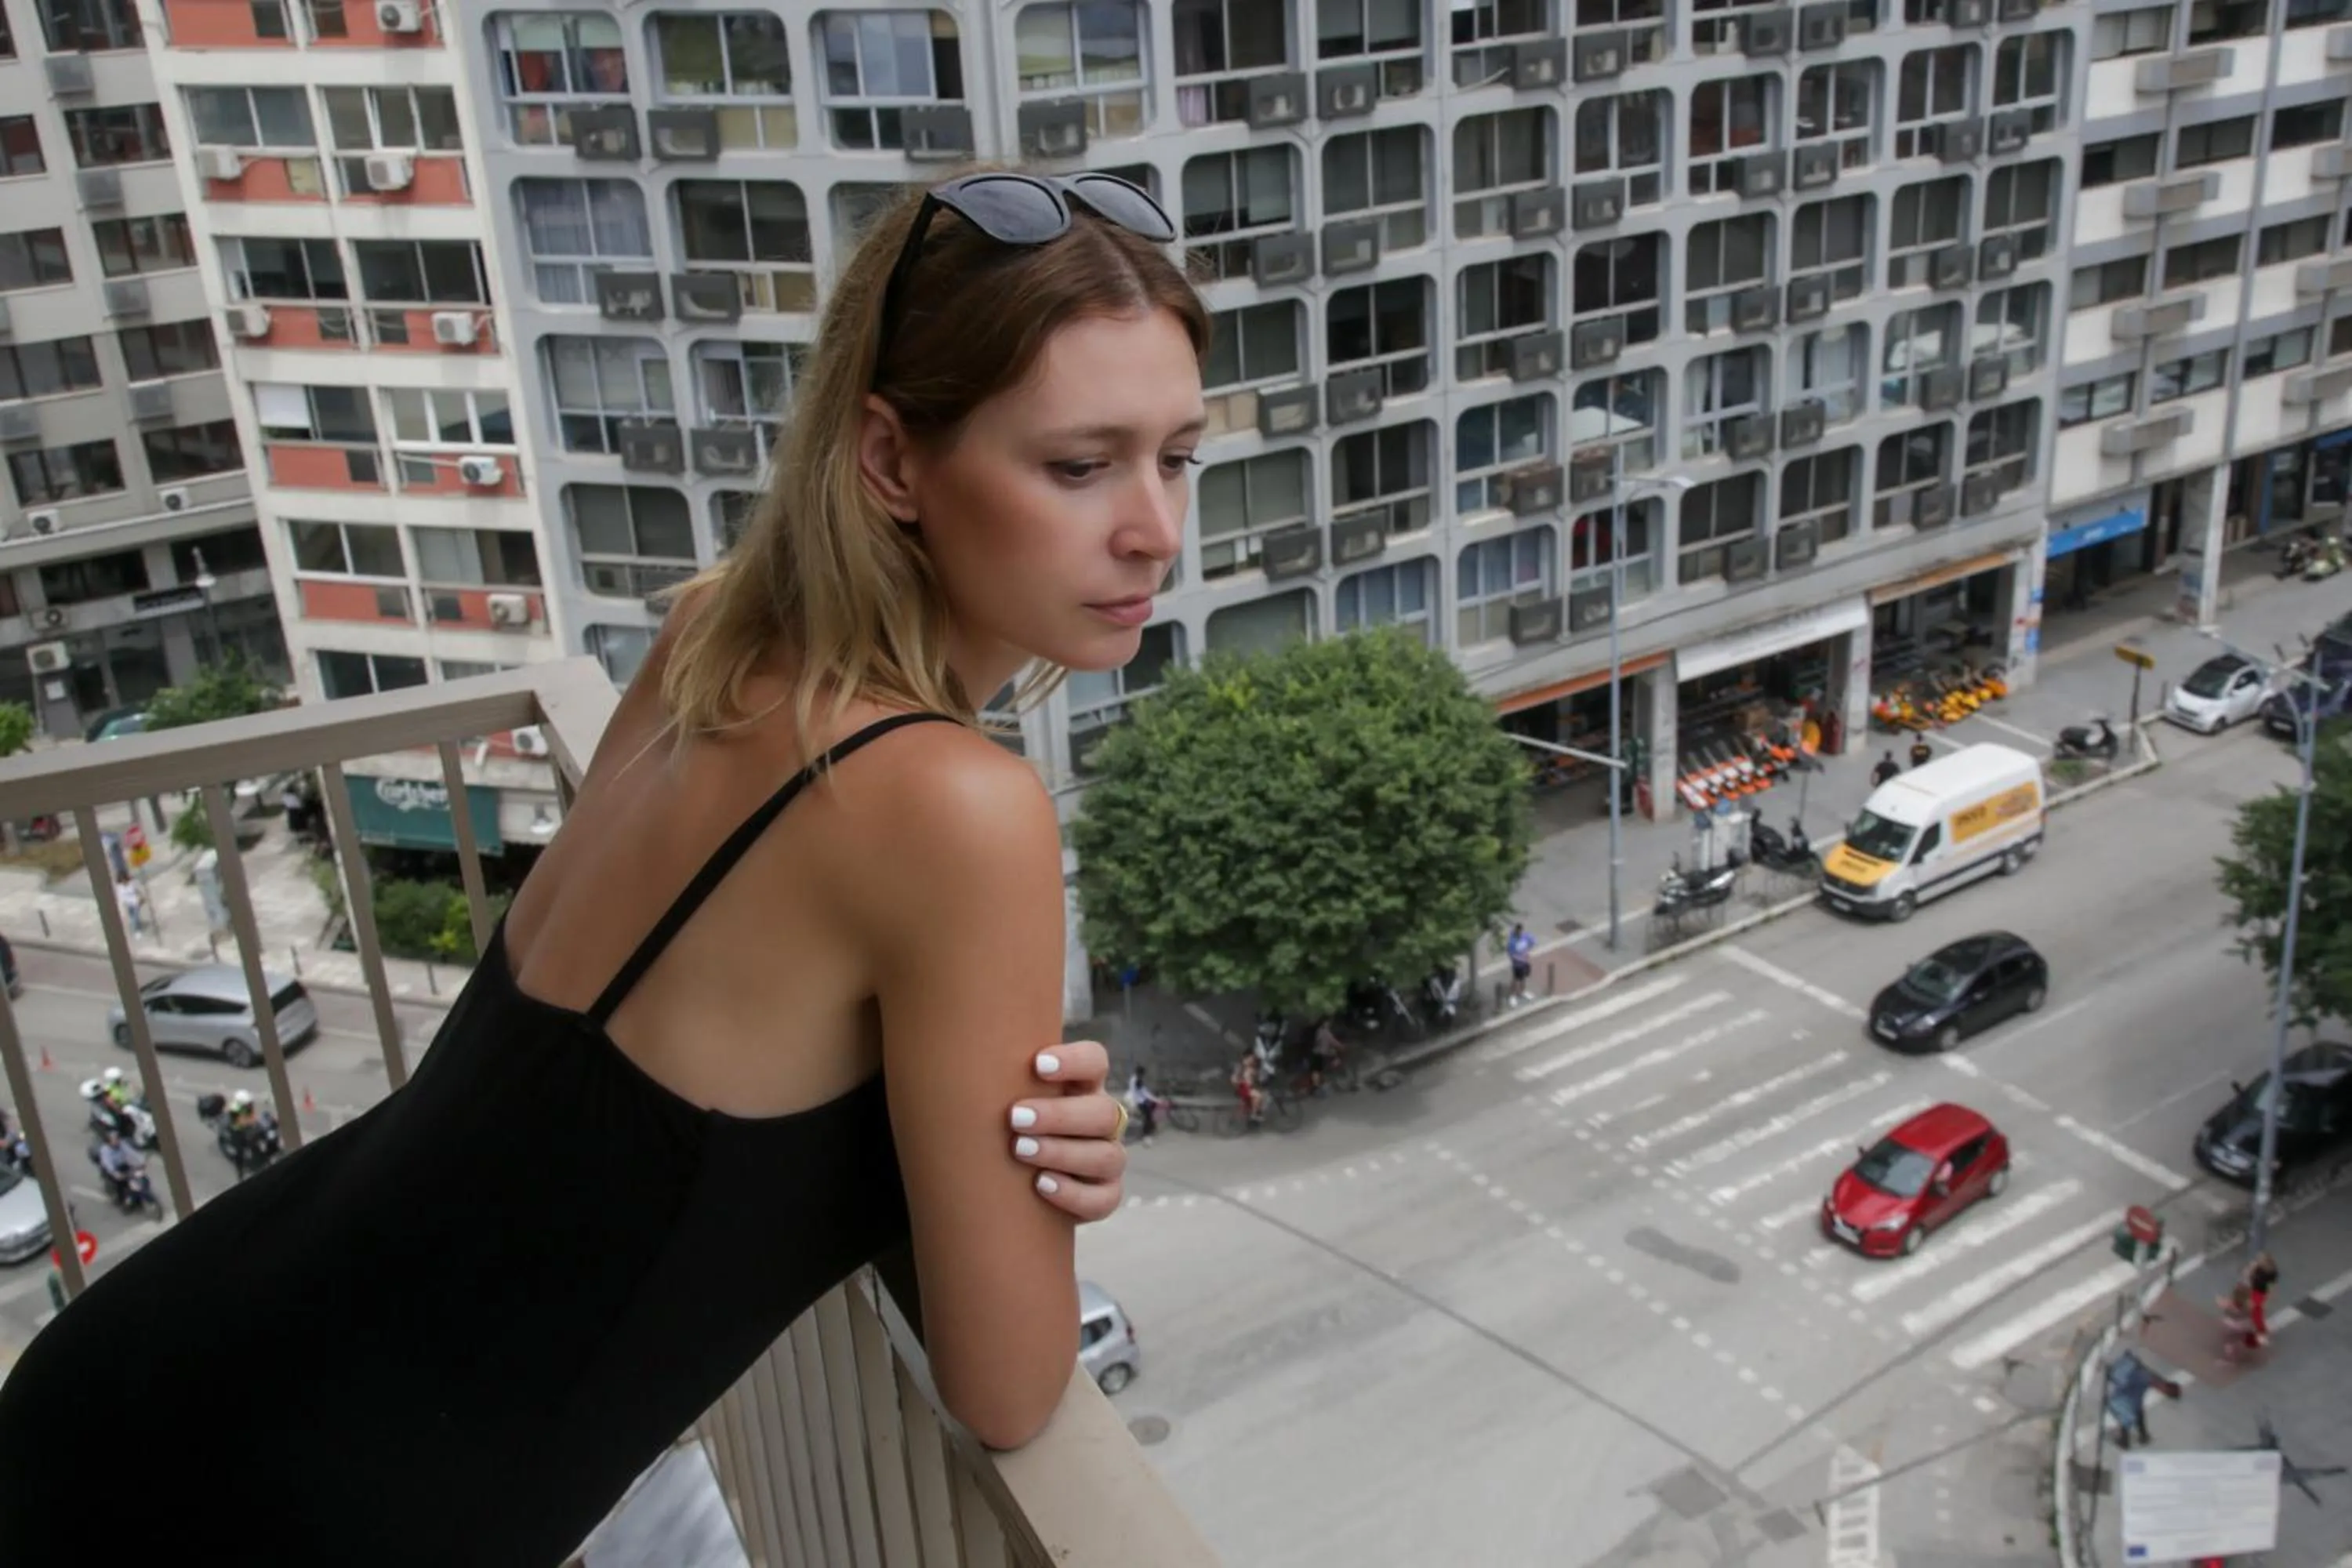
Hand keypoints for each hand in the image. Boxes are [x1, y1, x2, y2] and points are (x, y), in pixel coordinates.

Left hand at [1008, 1039, 1124, 1223]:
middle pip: (1103, 1112)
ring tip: (1020, 1151)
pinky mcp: (1104, 1195)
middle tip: (1015, 1117)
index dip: (1075, 1061)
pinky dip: (1075, 1194)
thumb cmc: (1001, 1127)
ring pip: (1107, 1156)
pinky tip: (1041, 1185)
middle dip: (1059, 1115)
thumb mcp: (1000, 1099)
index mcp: (1081, 1087)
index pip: (1095, 1062)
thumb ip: (993, 1080)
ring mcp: (1107, 1159)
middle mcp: (1100, 1121)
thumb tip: (945, 1052)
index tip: (1037, 1065)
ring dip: (1063, 1152)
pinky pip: (1105, 1198)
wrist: (1008, 1185)